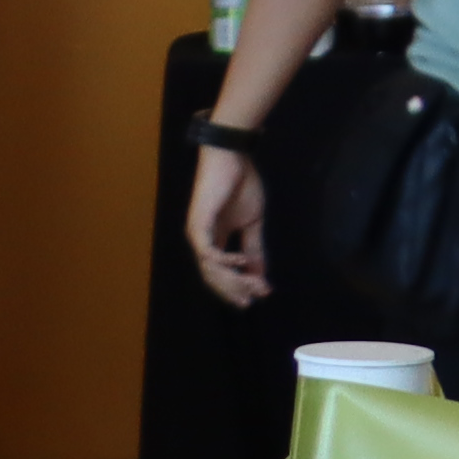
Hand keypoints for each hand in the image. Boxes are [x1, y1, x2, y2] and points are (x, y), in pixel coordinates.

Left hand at [183, 137, 270, 309]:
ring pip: (211, 269)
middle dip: (236, 290)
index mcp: (215, 240)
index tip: (260, 296)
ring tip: (255, 285)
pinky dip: (225, 262)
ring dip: (234, 280)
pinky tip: (242, 264)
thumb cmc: (241, 185)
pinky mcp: (198, 226)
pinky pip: (208, 253)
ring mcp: (198, 235)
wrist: (231, 159)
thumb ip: (254, 247)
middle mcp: (202, 242)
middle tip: (256, 299)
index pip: (222, 273)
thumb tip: (260, 272)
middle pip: (215, 277)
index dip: (239, 287)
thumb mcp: (253, 222)